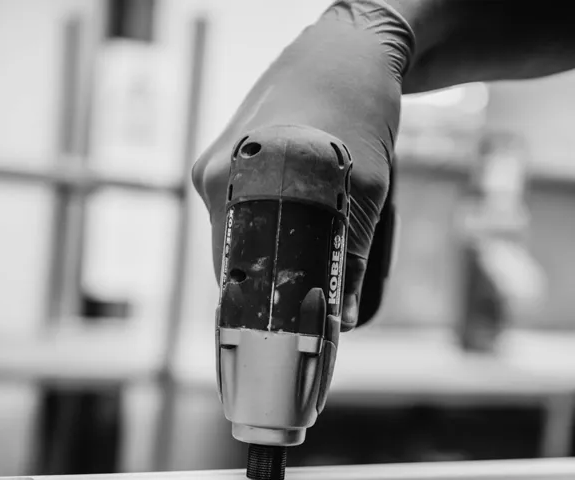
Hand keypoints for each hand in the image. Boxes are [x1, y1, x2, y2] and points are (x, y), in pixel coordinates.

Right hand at [192, 3, 413, 328]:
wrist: (349, 49)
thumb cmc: (356, 110)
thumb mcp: (363, 191)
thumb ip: (350, 260)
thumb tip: (343, 320)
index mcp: (228, 184)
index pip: (231, 275)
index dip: (260, 310)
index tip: (286, 333)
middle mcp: (214, 177)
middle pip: (234, 259)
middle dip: (270, 285)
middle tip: (308, 307)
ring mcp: (219, 165)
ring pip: (240, 236)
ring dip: (273, 256)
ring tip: (311, 266)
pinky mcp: (233, 158)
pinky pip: (246, 211)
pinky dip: (273, 228)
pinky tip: (301, 228)